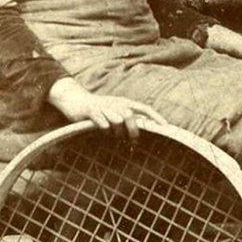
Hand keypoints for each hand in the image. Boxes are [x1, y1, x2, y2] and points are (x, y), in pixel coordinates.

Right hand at [48, 77, 165, 137]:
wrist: (76, 100)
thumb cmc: (98, 110)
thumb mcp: (114, 113)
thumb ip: (126, 121)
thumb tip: (138, 135)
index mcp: (124, 103)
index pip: (144, 108)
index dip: (155, 116)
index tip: (166, 126)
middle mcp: (116, 103)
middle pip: (130, 116)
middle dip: (132, 130)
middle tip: (131, 141)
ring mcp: (103, 106)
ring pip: (116, 119)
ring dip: (117, 131)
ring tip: (112, 135)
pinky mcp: (91, 111)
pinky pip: (100, 119)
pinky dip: (103, 126)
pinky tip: (102, 129)